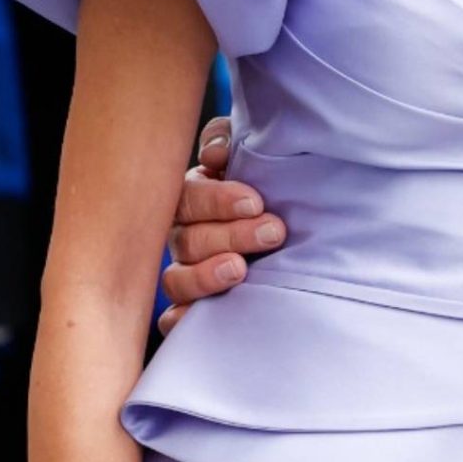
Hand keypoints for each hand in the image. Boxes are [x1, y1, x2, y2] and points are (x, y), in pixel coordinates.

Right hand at [156, 114, 286, 334]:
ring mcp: (185, 272)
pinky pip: (173, 318)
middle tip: (272, 232)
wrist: (288, 226)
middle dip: (231, 235)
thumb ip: (227, 143)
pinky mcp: (193, 306)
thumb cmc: (265, 185)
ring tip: (240, 269)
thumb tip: (216, 154)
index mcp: (192, 197)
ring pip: (177, 279)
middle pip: (188, 239)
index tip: (254, 202)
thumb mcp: (248, 154)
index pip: (188, 197)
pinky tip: (194, 318)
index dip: (216, 200)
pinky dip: (180, 318)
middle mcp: (183, 235)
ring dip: (206, 274)